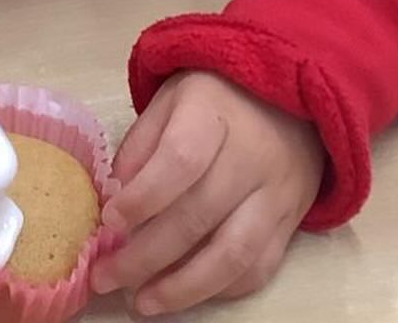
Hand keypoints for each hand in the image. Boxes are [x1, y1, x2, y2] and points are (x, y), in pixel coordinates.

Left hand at [91, 70, 324, 315]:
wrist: (288, 95)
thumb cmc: (216, 97)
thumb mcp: (170, 99)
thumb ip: (141, 145)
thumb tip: (114, 197)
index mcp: (213, 114)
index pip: (179, 161)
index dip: (143, 197)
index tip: (109, 222)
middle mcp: (251, 156)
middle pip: (198, 216)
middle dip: (145, 256)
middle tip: (105, 277)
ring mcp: (277, 193)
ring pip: (233, 255)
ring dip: (182, 288)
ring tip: (141, 303)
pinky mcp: (291, 222)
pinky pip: (258, 268)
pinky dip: (219, 289)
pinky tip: (184, 294)